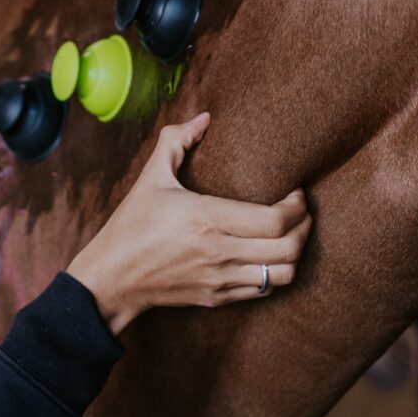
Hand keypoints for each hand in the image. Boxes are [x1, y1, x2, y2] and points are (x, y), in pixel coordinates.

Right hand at [68, 113, 311, 334]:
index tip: (296, 192)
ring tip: (292, 234)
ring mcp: (219, 279)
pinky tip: (269, 254)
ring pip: (282, 275)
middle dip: (306, 227)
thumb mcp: (151, 178)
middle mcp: (218, 252)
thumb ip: (176, 140)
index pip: (275, 220)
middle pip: (288, 248)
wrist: (112, 278)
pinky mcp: (217, 298)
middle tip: (302, 211)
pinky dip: (275, 272)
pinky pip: (262, 290)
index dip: (298, 207)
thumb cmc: (132, 225)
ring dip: (295, 253)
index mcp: (207, 219)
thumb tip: (204, 118)